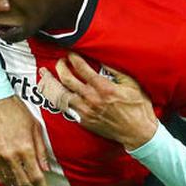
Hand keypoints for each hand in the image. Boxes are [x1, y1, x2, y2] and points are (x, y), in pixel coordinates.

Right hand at [0, 96, 49, 185]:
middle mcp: (11, 155)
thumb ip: (41, 149)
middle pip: (23, 182)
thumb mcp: (35, 127)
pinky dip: (4, 180)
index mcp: (26, 148)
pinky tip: (9, 183)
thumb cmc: (16, 111)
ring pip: (9, 180)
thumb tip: (46, 168)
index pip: (36, 175)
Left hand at [40, 53, 157, 150]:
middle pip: (67, 79)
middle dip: (60, 66)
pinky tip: (55, 92)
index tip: (71, 53)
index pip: (81, 68)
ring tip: (47, 75)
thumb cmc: (138, 107)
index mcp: (103, 87)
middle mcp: (91, 99)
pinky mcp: (83, 120)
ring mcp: (85, 111)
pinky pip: (66, 107)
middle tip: (61, 61)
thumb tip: (103, 58)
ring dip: (53, 83)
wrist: (137, 132)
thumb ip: (117, 70)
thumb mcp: (132, 84)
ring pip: (61, 94)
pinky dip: (59, 98)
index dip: (73, 57)